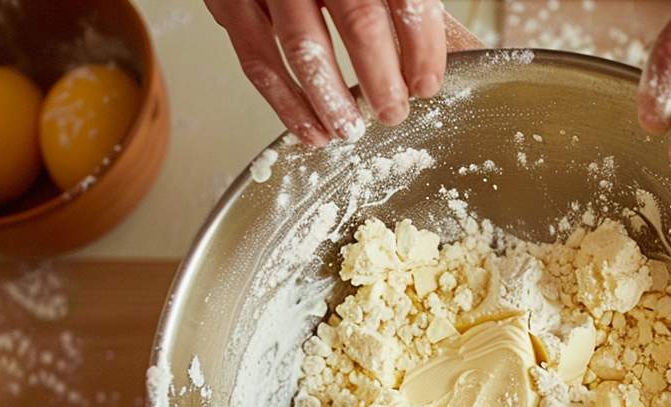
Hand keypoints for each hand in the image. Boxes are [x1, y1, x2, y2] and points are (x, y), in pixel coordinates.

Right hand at [205, 0, 448, 145]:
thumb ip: (405, 2)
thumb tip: (441, 53)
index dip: (422, 47)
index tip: (428, 84)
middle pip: (359, 23)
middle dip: (382, 79)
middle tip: (393, 112)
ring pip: (303, 48)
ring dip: (331, 100)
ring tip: (350, 130)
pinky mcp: (230, 1)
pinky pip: (257, 60)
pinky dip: (285, 104)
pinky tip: (310, 130)